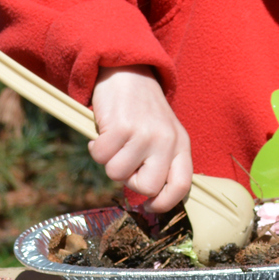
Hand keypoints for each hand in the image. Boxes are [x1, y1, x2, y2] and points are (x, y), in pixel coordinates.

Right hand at [89, 65, 193, 211]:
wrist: (127, 72)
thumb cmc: (142, 110)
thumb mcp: (163, 133)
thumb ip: (162, 161)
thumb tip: (151, 197)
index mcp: (181, 145)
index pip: (182, 185)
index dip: (165, 202)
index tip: (150, 206)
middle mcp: (167, 140)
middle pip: (147, 187)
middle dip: (130, 180)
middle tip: (125, 160)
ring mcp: (145, 134)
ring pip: (118, 174)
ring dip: (109, 161)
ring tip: (115, 142)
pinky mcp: (122, 126)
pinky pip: (101, 156)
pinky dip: (96, 147)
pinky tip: (103, 132)